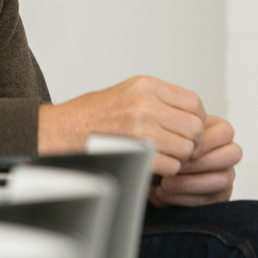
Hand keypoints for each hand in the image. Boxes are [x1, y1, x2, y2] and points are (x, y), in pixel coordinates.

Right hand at [37, 76, 205, 175]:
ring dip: (179, 158)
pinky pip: (171, 166)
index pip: (194, 103)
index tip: (190, 131)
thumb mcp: (127, 92)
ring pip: (186, 148)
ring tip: (163, 156)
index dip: (198, 120)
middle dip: (192, 142)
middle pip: (195, 127)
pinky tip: (152, 165)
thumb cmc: (91, 115)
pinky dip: (166, 170)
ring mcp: (141, 128)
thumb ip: (158, 99)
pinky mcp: (135, 152)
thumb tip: (191, 114)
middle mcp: (146, 103)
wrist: (60, 131)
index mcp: (146, 86)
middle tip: (180, 149)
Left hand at [148, 114, 240, 207]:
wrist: (154, 168)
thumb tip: (173, 142)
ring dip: (189, 183)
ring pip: (221, 180)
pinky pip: (209, 200)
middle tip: (176, 167)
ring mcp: (227, 174)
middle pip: (231, 155)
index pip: (225, 132)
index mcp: (219, 130)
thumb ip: (175, 133)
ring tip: (165, 183)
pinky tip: (165, 193)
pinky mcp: (219, 196)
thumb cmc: (163, 146)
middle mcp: (228, 152)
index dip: (206, 142)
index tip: (184, 149)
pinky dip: (184, 198)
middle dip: (200, 163)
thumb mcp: (168, 134)